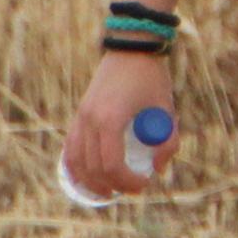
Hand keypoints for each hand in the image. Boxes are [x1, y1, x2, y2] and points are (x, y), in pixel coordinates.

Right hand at [63, 48, 173, 199]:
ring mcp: (81, 116)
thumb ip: (168, 141)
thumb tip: (158, 169)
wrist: (131, 46)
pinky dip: (75, 165)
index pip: (111, 165)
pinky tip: (85, 176)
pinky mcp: (80, 113)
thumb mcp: (166, 109)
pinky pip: (70, 146)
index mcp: (110, 119)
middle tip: (132, 191)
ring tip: (107, 192)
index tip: (144, 184)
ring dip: (90, 180)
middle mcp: (90, 119)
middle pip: (93, 167)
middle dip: (112, 185)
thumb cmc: (151, 76)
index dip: (127, 181)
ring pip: (75, 160)